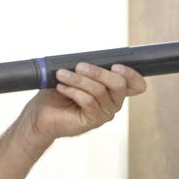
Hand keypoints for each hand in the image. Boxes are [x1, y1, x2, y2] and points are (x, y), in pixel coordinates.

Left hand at [28, 62, 144, 142]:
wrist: (42, 113)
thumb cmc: (59, 92)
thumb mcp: (77, 74)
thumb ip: (89, 67)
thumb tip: (93, 56)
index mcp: (113, 90)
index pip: (136, 85)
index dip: (132, 75)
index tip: (116, 66)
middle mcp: (113, 103)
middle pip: (119, 84)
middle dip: (98, 72)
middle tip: (79, 66)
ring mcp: (105, 114)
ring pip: (99, 91)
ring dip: (78, 80)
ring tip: (61, 75)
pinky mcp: (92, 121)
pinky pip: (88, 101)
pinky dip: (73, 91)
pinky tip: (62, 87)